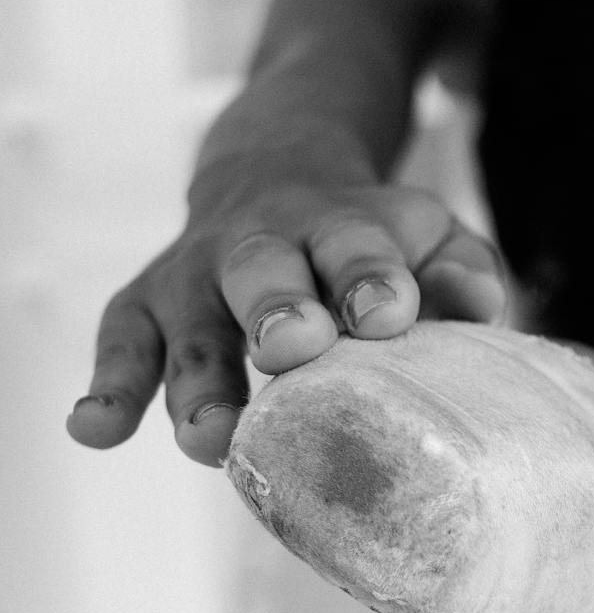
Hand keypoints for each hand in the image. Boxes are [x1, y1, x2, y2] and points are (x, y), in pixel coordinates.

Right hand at [66, 179, 506, 466]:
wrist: (276, 174)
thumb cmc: (371, 241)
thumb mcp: (428, 236)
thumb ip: (461, 269)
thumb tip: (482, 308)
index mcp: (341, 226)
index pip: (354, 247)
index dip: (368, 279)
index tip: (386, 314)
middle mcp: (262, 243)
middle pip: (262, 272)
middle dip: (276, 310)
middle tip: (292, 348)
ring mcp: (197, 275)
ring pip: (192, 325)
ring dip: (198, 381)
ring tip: (209, 437)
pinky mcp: (147, 306)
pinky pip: (120, 343)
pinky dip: (106, 388)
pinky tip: (92, 431)